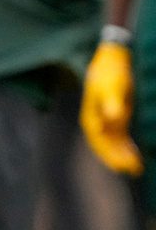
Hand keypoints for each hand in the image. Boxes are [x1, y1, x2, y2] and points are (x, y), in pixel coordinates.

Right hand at [80, 41, 142, 175]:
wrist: (113, 60)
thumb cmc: (112, 71)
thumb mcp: (113, 85)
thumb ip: (112, 101)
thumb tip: (113, 118)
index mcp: (91, 116)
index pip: (99, 141)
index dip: (110, 155)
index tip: (124, 166)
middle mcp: (96, 121)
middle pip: (105, 146)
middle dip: (118, 159)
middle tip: (134, 169)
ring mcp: (106, 120)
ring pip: (113, 144)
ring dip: (123, 156)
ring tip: (137, 168)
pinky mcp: (116, 118)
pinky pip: (120, 138)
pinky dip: (127, 148)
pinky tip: (136, 156)